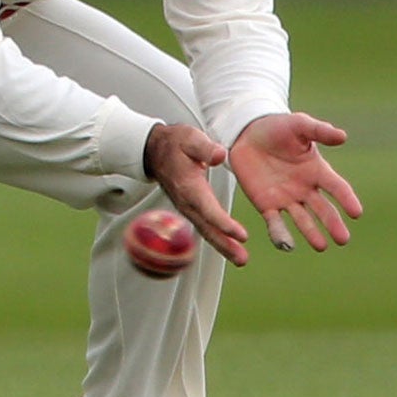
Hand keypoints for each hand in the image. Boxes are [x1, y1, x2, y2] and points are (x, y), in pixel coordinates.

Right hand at [143, 122, 247, 265]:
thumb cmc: (175, 143)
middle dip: (224, 244)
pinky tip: (229, 247)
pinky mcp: (190, 208)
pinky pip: (203, 226)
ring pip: (205, 230)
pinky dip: (216, 238)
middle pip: (206, 227)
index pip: (207, 208)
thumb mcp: (189, 138)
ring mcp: (186, 206)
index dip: (224, 223)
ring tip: (240, 259)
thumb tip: (219, 155)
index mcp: (188, 185)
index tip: (241, 234)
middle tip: (242, 259)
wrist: (154, 150)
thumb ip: (204, 147)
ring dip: (222, 246)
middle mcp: (186, 201)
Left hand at [229, 113, 360, 253]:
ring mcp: (286, 198)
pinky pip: (274, 222)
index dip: (347, 199)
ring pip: (302, 219)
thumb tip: (343, 136)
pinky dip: (280, 233)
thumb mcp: (299, 125)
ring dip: (311, 233)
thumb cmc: (277, 128)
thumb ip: (319, 131)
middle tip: (343, 240)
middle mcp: (305, 188)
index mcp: (317, 171)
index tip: (356, 213)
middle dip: (333, 224)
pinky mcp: (266, 203)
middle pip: (323, 209)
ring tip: (320, 246)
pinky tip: (285, 245)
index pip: (337, 188)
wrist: (246, 134)